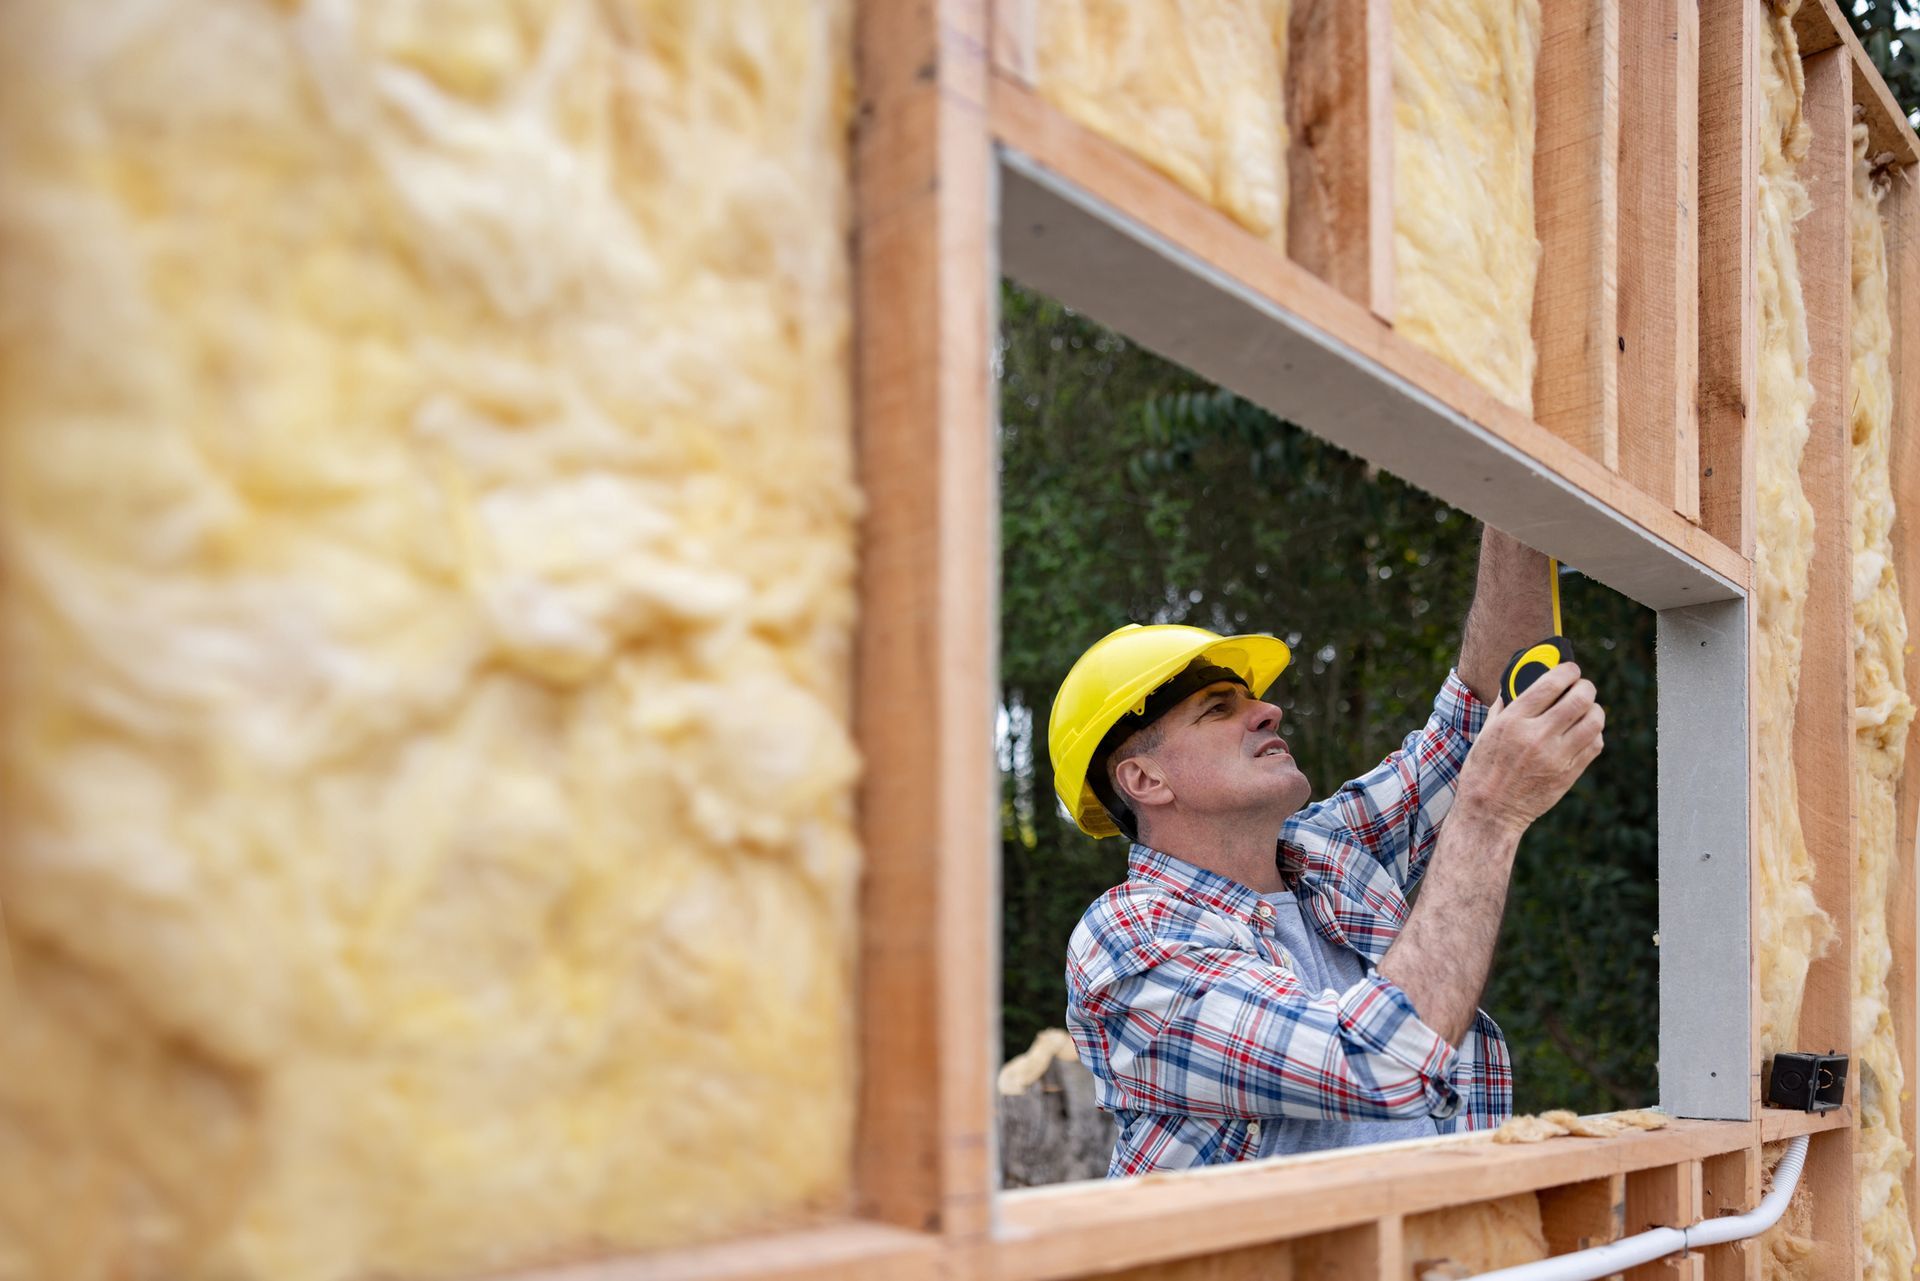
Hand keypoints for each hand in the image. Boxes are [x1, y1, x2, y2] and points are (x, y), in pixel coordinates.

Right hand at [1454, 662, 1603, 835]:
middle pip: (1580, 698)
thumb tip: (1521, 682)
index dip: (1567, 670)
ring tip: (1585, 710)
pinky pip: (1595, 744)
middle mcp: (1537, 736)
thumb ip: (1505, 705)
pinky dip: (1594, 733)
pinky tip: (1583, 732)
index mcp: (1513, 721)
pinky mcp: (1569, 774)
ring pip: (1594, 720)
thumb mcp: (1486, 732)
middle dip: (1585, 686)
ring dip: (1593, 709)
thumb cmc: (1483, 770)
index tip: (1570, 669)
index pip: (1552, 683)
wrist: (1490, 812)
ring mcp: (1556, 757)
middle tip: (1581, 687)